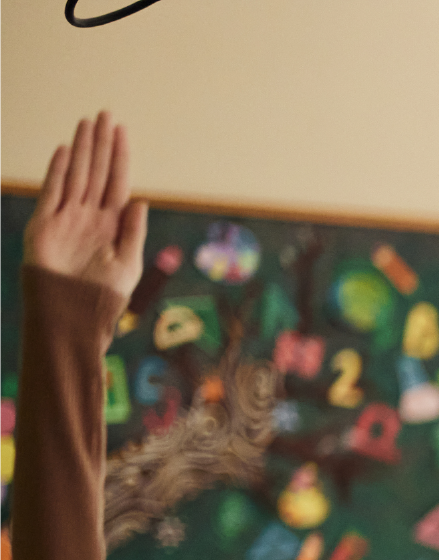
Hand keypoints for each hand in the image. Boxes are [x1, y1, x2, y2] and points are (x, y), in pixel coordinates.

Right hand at [24, 112, 146, 301]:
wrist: (71, 314)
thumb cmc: (103, 296)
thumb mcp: (127, 264)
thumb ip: (133, 232)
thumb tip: (141, 200)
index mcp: (112, 225)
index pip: (117, 182)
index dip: (120, 156)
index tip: (121, 131)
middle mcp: (90, 216)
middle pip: (97, 171)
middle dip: (101, 143)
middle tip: (105, 114)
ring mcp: (67, 217)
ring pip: (77, 174)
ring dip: (83, 149)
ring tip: (87, 122)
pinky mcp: (45, 223)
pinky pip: (53, 191)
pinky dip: (59, 170)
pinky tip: (66, 150)